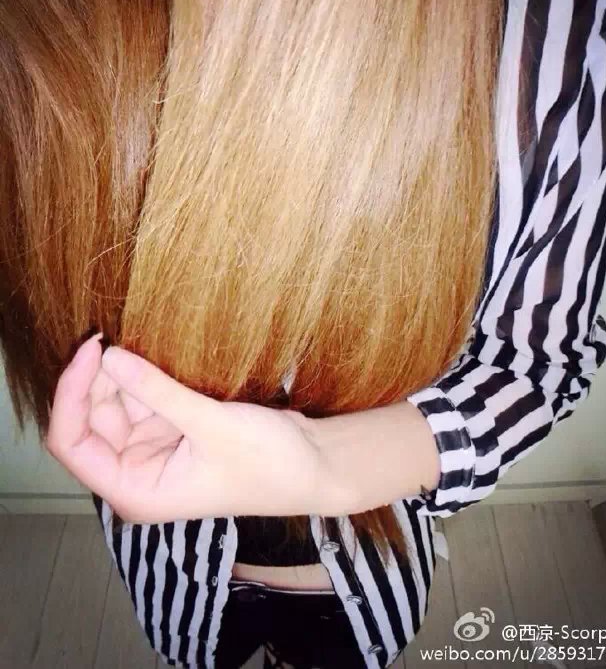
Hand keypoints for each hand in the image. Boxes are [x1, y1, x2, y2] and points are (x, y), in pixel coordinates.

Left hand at [46, 334, 344, 523]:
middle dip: (98, 380)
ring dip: (122, 374)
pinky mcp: (172, 429)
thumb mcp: (211, 426)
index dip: (71, 397)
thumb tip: (109, 356)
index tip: (91, 352)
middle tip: (113, 335)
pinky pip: (144, 397)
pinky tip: (150, 352)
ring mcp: (153, 449)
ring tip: (136, 339)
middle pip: (91, 419)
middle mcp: (136, 472)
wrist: (314, 465)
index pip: (73, 444)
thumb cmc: (268, 463)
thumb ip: (158, 392)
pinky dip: (144, 376)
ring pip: (116, 403)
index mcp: (135, 490)